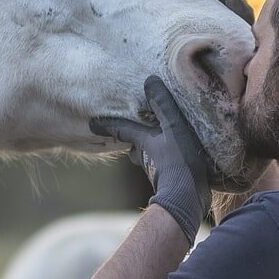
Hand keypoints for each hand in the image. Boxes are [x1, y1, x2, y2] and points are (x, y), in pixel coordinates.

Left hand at [90, 76, 210, 243]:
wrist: (187, 199)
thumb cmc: (179, 162)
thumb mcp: (174, 128)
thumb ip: (163, 105)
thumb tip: (149, 79)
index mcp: (143, 141)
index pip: (121, 129)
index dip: (107, 124)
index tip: (91, 124)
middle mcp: (145, 155)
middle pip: (134, 143)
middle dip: (131, 135)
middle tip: (127, 127)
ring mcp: (157, 168)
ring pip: (147, 153)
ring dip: (149, 146)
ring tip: (158, 137)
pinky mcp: (169, 178)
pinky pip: (163, 162)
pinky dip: (165, 155)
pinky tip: (177, 153)